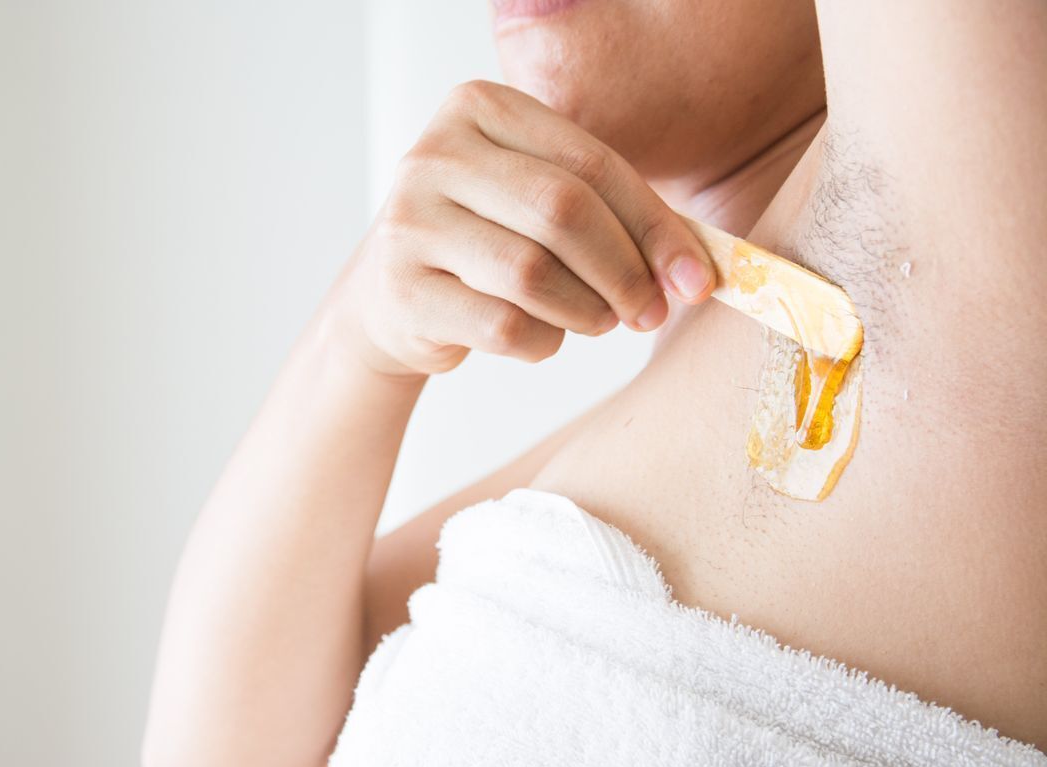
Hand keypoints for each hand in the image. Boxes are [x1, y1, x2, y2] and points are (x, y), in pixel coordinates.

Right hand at [331, 80, 716, 378]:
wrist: (389, 295)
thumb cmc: (486, 241)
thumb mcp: (537, 201)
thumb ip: (610, 215)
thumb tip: (694, 273)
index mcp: (479, 107)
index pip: (590, 163)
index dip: (654, 226)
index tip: (695, 278)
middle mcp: (434, 154)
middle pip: (562, 212)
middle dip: (625, 272)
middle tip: (651, 311)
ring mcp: (409, 221)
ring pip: (532, 273)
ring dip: (587, 311)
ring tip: (598, 321)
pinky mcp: (401, 289)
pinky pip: (502, 325)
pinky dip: (542, 341)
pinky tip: (543, 336)